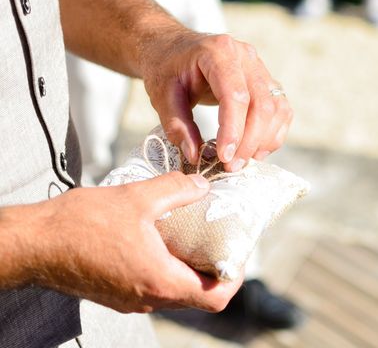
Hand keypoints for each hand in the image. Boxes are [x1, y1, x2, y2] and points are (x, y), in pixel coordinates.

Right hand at [13, 173, 241, 312]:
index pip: (214, 297)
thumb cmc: (81, 224)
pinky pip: (153, 284)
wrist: (33, 243)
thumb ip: (177, 189)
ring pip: (174, 289)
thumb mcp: (138, 197)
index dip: (234, 277)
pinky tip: (162, 236)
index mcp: (160, 282)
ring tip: (194, 230)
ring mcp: (131, 299)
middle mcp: (148, 299)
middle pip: (198, 294)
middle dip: (214, 266)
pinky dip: (167, 264)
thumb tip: (202, 185)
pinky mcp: (117, 291)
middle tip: (220, 235)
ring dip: (189, 264)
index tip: (237, 252)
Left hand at [141, 31, 292, 170]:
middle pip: (261, 104)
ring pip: (276, 109)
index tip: (224, 157)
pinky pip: (281, 110)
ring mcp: (260, 67)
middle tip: (231, 166)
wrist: (173, 48)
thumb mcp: (161, 95)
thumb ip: (177, 125)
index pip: (236, 95)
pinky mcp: (267, 81)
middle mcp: (246, 56)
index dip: (233, 130)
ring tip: (241, 160)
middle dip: (249, 141)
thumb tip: (195, 155)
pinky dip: (272, 134)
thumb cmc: (167, 68)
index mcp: (219, 52)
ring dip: (263, 140)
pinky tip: (255, 150)